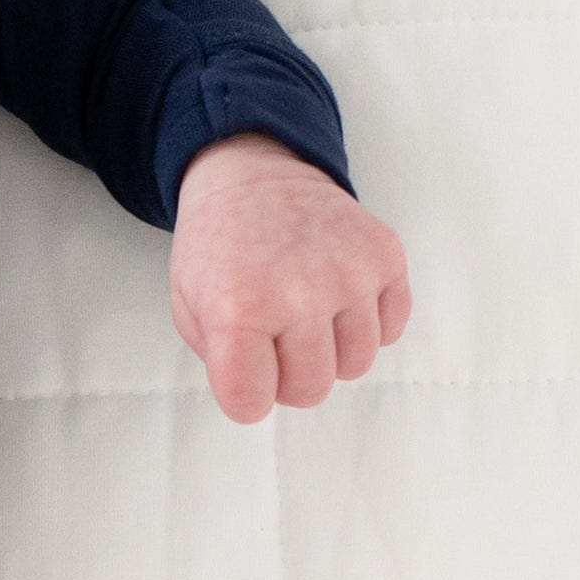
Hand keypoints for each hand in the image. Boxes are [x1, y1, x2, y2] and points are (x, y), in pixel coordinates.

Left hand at [168, 132, 410, 422]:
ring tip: (305, 312)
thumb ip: (221, 363)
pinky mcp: (386, 256)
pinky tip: (336, 294)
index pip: (252, 402)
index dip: (246, 395)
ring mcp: (350, 273)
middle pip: (311, 390)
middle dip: (289, 375)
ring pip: (357, 364)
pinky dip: (366, 322)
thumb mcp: (189, 307)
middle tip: (273, 336)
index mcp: (238, 308)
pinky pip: (390, 329)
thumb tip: (263, 396)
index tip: (242, 371)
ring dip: (331, 350)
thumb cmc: (218, 249)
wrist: (252, 177)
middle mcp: (299, 292)